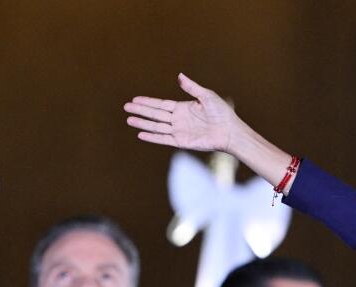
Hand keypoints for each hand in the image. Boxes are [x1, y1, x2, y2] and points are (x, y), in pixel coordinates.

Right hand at [124, 73, 240, 151]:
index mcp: (183, 108)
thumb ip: (191, 87)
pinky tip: (140, 134)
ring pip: (157, 126)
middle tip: (125, 107)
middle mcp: (179, 120)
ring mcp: (179, 131)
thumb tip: (179, 75)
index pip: (161, 104)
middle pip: (155, 114)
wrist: (230, 132)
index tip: (134, 99)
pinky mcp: (182, 141)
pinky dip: (152, 137)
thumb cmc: (222, 113)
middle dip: (141, 110)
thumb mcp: (206, 96)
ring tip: (128, 119)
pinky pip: (164, 139)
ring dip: (142, 123)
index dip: (148, 102)